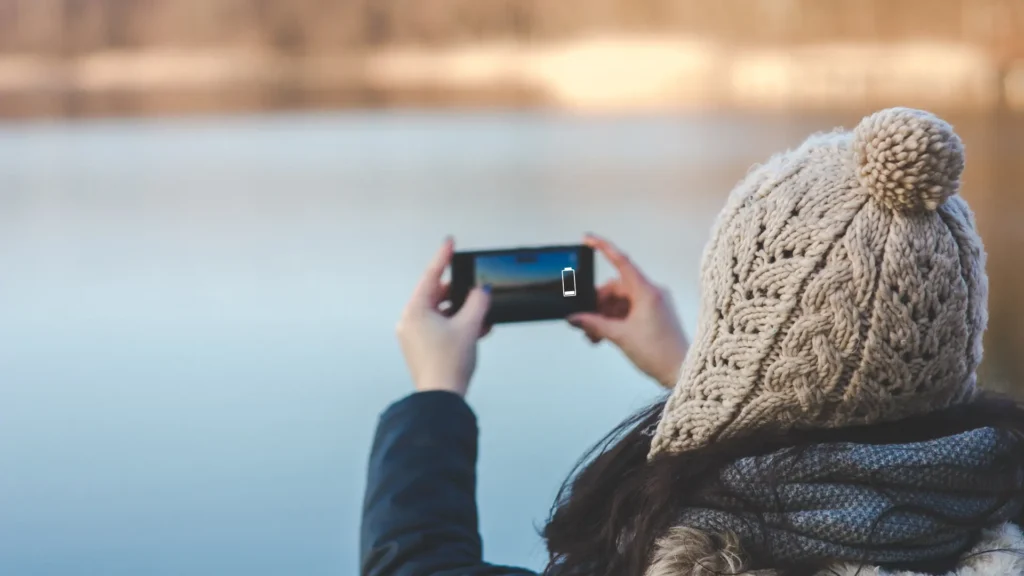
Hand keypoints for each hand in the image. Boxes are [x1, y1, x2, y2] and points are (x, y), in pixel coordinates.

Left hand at [396, 238, 491, 396]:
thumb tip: (480, 291)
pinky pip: (440, 328)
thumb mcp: (469, 327)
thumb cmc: (448, 364)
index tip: (450, 242)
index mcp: (415, 311)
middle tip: (474, 290)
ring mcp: (414, 336)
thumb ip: (477, 302)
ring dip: (462, 312)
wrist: (441, 398)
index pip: (431, 276)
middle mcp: (410, 321)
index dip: (444, 257)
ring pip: (441, 313)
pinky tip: (476, 330)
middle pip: (436, 295)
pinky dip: (457, 325)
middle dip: (459, 293)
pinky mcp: (422, 348)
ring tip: (481, 316)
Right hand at [567, 234, 688, 387]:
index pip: (621, 261)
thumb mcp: (620, 337)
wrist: (682, 372)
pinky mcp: (656, 314)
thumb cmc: (659, 353)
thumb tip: (575, 318)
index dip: (603, 247)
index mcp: (647, 291)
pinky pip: (630, 309)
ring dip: (605, 315)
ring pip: (621, 300)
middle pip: (616, 287)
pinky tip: (606, 335)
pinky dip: (616, 320)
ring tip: (595, 335)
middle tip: (585, 322)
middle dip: (598, 303)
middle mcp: (653, 292)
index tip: (587, 238)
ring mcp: (655, 303)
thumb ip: (594, 324)